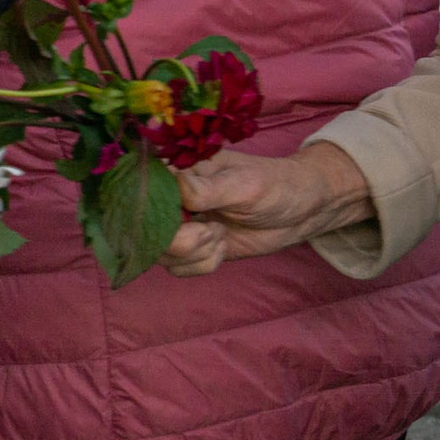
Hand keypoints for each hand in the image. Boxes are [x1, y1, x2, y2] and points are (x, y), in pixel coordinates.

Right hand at [157, 143, 374, 276]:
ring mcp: (177, 225)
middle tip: (213, 231)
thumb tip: (173, 187)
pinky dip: (203, 264)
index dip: (150, 210)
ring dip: (195, 253)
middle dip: (179, 240)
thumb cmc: (274, 185)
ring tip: (221, 236)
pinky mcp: (190, 248)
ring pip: (159, 253)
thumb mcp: (243, 184)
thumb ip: (205, 188)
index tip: (187, 217)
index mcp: (172, 171)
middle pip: (144, 229)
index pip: (137, 190)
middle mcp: (167, 198)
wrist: (302, 209)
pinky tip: (222, 247)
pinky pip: (178, 269)